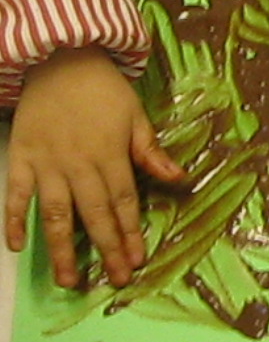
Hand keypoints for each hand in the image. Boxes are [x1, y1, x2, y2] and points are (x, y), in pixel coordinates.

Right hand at [6, 47, 186, 288]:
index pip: (124, 202)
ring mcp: (46, 165)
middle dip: (107, 249)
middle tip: (116, 278)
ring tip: (69, 280)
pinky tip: (15, 246)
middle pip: (94, 214)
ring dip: (62, 249)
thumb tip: (179, 179)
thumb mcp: (136, 115)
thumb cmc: (103, 90)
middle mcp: (79, 165)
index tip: (138, 259)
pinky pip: (15, 196)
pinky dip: (14, 220)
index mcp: (110, 155)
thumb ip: (152, 151)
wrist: (60, 62)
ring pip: (56, 214)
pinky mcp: (20, 160)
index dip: (131, 232)